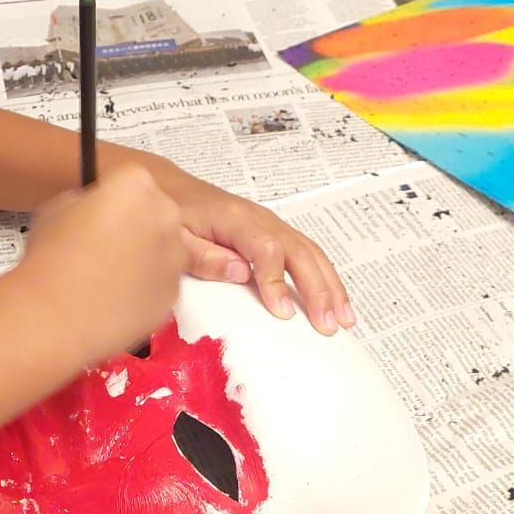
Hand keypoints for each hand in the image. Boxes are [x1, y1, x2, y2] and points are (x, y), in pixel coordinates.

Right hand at [20, 164, 186, 367]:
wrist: (57, 315)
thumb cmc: (51, 255)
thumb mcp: (58, 207)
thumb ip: (87, 201)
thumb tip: (96, 212)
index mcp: (136, 184)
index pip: (131, 182)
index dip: (110, 200)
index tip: (94, 218)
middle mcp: (166, 214)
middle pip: (155, 212)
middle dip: (135, 225)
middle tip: (102, 247)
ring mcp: (176, 256)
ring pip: (163, 249)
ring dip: (144, 257)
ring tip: (108, 278)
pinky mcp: (174, 293)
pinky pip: (161, 282)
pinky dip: (144, 288)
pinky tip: (115, 300)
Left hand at [174, 186, 353, 335]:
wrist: (170, 187)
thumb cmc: (170, 213)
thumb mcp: (175, 236)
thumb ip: (204, 256)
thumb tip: (240, 274)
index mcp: (233, 219)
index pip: (265, 249)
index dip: (276, 281)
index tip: (283, 312)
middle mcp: (259, 220)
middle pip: (299, 252)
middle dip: (317, 290)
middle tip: (327, 325)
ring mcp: (270, 225)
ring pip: (310, 253)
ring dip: (330, 287)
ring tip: (344, 320)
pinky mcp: (274, 233)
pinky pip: (307, 253)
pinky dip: (325, 277)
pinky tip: (334, 300)